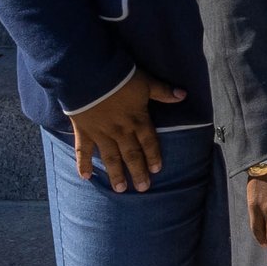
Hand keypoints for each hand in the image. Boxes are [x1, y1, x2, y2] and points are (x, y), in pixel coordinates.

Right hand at [68, 71, 179, 194]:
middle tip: (142, 188)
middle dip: (138, 171)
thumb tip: (183, 95)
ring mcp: (102, 134)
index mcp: (137, 120)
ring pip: (111, 158)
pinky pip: (83, 151)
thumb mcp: (146, 82)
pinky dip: (83, 164)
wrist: (89, 77)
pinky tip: (85, 177)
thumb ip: (163, 91)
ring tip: (120, 189)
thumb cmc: (119, 78)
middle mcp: (121, 131)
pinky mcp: (84, 132)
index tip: (156, 170)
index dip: (153, 155)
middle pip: (132, 154)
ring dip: (116, 174)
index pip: (149, 141)